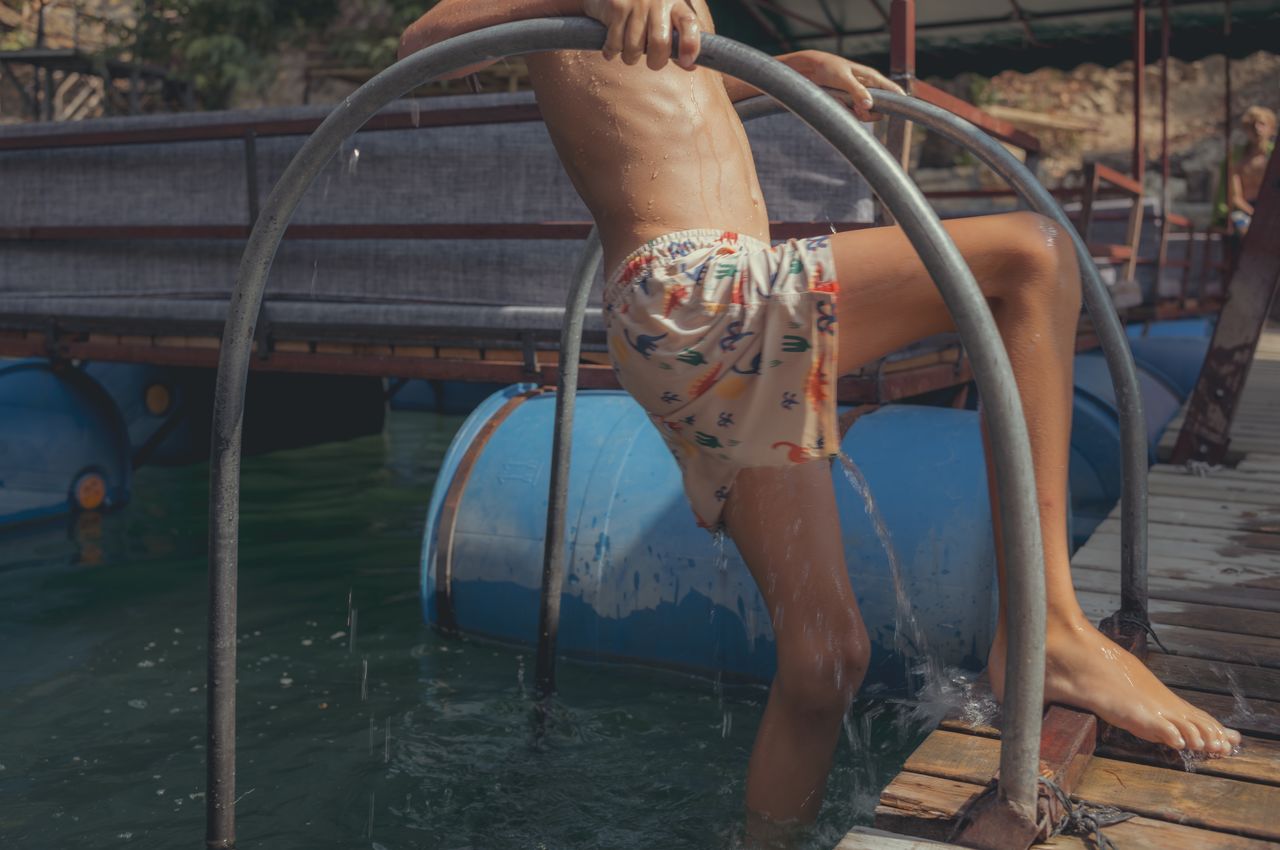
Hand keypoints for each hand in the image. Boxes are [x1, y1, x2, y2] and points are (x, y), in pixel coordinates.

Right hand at [582, 0, 701, 69]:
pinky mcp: (616, 6)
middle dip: (656, 62)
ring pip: (634, 48)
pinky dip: (612, 51)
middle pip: (659, 43)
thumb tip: (690, 65)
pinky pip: (614, 43)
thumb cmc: (649, 5)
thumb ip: (681, 36)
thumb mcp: (669, 12)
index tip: (687, 62)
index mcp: (676, 2)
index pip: (689, 22)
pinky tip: (613, 46)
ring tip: (630, 51)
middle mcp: (658, 0)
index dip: (690, 45)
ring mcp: (636, 3)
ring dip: (631, 58)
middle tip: (653, 62)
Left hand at [782, 51, 902, 121]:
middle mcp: (867, 88)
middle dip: (870, 113)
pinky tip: (837, 103)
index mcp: (871, 78)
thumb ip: (857, 91)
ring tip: (843, 102)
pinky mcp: (847, 104)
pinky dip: (845, 113)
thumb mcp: (843, 79)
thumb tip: (870, 106)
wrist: (809, 70)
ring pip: (866, 114)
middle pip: (879, 109)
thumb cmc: (828, 68)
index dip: (899, 100)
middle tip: (858, 109)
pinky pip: (852, 115)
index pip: (892, 90)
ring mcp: (857, 97)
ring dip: (856, 114)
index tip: (900, 110)